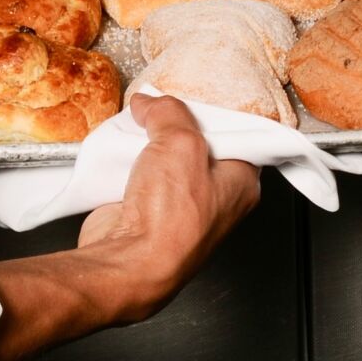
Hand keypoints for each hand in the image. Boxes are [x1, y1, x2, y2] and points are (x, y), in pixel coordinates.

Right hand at [0, 94, 259, 360]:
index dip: (212, 112)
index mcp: (241, 183)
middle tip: (160, 111)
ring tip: (137, 131)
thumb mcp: (179, 140)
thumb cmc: (169, 220)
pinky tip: (120, 153)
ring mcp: (181, 208)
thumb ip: (169, 111)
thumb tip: (152, 102)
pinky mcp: (149, 215)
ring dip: (148, 143)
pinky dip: (129, 162)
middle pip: (197, 143)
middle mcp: (215, 198)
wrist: (125, 264)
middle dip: (174, 125)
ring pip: (166, 158)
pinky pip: (141, 176)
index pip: (235, 133)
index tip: (192, 97)